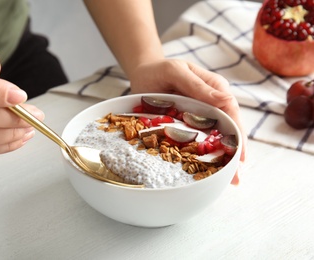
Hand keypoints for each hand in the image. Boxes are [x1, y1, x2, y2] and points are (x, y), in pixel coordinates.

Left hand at [129, 59, 246, 184]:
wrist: (143, 74)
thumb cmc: (159, 70)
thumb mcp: (176, 72)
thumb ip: (197, 85)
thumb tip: (226, 99)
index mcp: (215, 88)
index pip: (231, 111)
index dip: (237, 133)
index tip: (239, 154)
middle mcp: (212, 103)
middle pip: (229, 128)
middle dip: (234, 152)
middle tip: (236, 177)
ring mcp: (201, 116)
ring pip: (217, 137)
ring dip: (222, 157)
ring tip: (228, 180)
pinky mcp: (190, 125)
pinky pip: (199, 140)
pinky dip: (205, 155)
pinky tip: (208, 170)